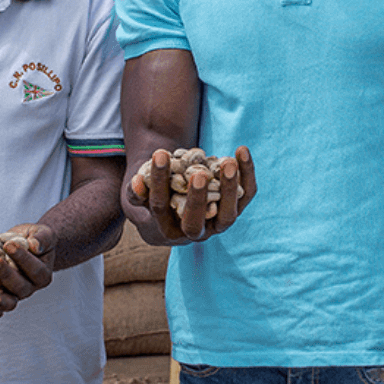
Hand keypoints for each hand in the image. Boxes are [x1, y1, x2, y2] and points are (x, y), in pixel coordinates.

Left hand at [0, 224, 56, 321]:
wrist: (23, 246)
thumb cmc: (32, 239)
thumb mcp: (42, 233)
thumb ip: (42, 238)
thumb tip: (35, 245)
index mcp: (43, 274)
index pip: (34, 268)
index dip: (21, 257)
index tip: (9, 245)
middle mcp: (30, 288)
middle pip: (20, 286)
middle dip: (4, 274)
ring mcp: (15, 295)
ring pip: (9, 300)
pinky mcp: (1, 299)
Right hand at [127, 147, 255, 243]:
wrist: (177, 212)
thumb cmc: (155, 199)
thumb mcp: (141, 196)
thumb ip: (136, 192)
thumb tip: (136, 182)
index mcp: (167, 230)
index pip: (160, 207)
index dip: (159, 181)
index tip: (159, 154)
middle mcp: (194, 233)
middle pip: (196, 221)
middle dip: (197, 198)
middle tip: (198, 175)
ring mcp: (217, 224)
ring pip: (228, 213)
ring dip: (230, 188)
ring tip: (228, 162)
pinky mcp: (235, 209)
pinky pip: (245, 194)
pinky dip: (247, 173)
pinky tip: (241, 150)